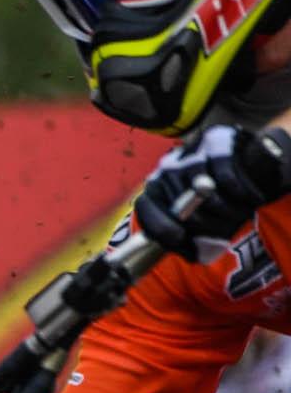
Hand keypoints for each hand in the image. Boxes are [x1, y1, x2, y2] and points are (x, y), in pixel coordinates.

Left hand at [133, 123, 290, 262]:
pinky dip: (237, 188)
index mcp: (156, 189)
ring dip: (222, 207)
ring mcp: (190, 152)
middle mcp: (167, 168)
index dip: (160, 226)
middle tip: (222, 229)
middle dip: (202, 223)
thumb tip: (193, 254)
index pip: (145, 206)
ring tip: (236, 214)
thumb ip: (189, 239)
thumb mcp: (199, 221)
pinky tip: (246, 197)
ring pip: (201, 187)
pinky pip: (224, 170)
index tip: (178, 237)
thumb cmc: (216, 198)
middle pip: (178, 202)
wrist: (244, 163)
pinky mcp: (215, 139)